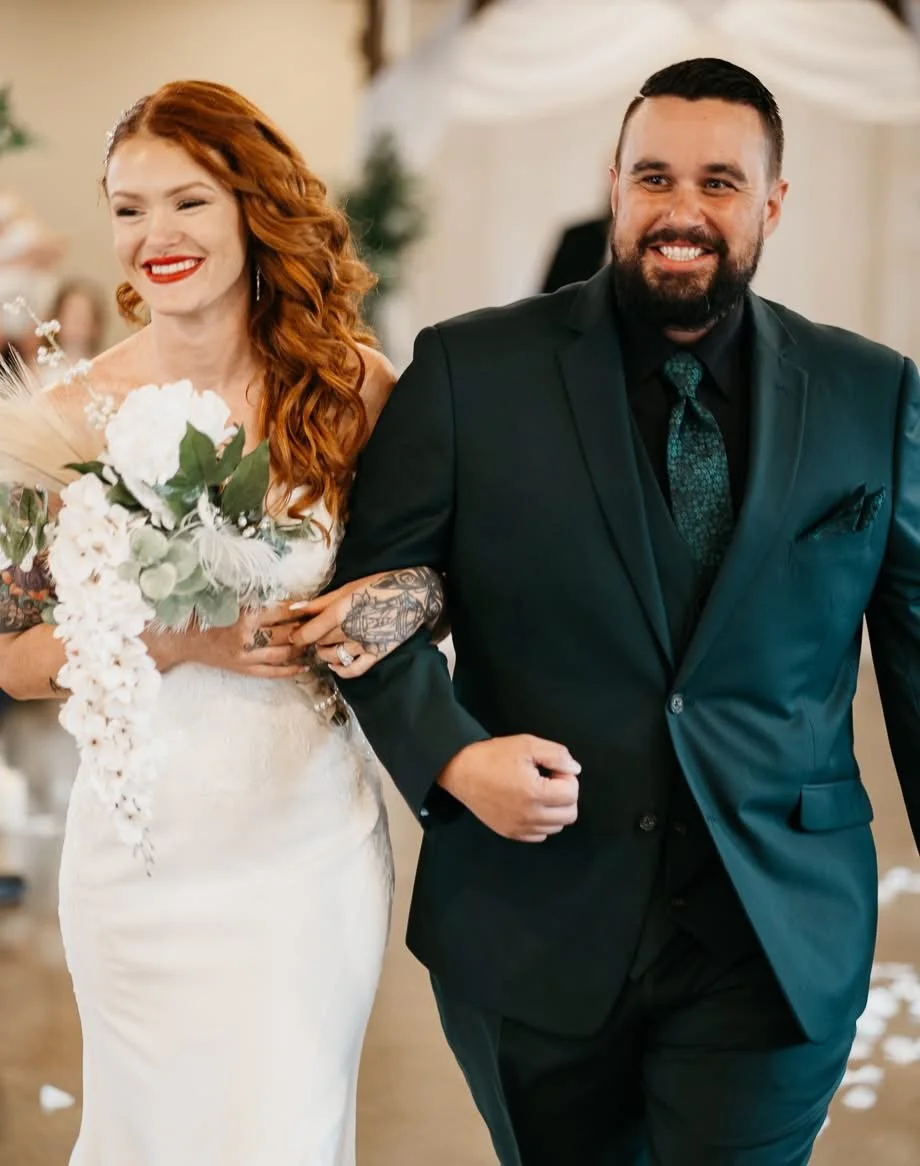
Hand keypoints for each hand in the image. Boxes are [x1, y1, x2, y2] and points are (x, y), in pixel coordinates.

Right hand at [145, 604, 304, 679]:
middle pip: (285, 633)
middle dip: (303, 628)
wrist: (182, 639)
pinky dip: (289, 670)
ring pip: (283, 653)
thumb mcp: (228, 601)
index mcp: (244, 616)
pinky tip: (305, 666)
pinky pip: (272, 672)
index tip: (311, 605)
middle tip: (318, 623)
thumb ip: (253, 599)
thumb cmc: (204, 614)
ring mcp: (246, 657)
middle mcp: (247, 638)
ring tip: (315, 641)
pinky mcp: (243, 669)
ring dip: (301, 647)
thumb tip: (282, 595)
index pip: (280, 611)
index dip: (297, 608)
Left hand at [289, 567, 445, 678]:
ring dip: (323, 652)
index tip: (293, 635)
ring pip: (332, 656)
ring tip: (324, 644)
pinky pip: (353, 669)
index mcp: (341, 611)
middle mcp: (350, 630)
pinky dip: (340, 670)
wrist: (414, 594)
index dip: (297, 636)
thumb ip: (320, 601)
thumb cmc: (379, 585)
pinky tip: (334, 664)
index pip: (309, 632)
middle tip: (312, 634)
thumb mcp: (348, 587)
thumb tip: (294, 608)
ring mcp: (364, 644)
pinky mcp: (377, 654)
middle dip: (312, 640)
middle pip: (319, 643)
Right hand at [437, 736, 580, 842]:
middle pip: (570, 814)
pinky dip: (541, 821)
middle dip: (565, 795)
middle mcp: (530, 817)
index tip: (551, 768)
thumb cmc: (493, 756)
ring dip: (554, 809)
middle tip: (548, 779)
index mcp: (536, 793)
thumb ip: (557, 756)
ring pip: (556, 827)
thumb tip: (575, 770)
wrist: (460, 770)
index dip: (566, 776)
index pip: (572, 793)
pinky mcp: (510, 833)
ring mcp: (519, 828)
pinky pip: (539, 835)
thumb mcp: (527, 744)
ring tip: (538, 791)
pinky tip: (529, 804)